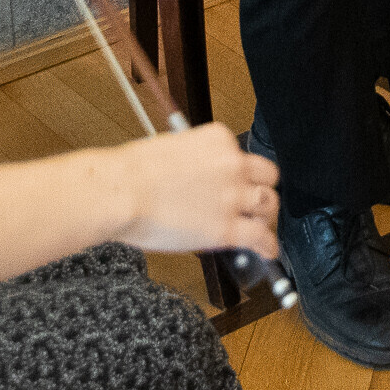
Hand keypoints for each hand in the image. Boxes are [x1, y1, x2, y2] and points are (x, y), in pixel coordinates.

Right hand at [108, 123, 279, 258]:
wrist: (121, 192)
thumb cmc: (133, 172)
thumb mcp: (172, 148)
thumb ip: (195, 161)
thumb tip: (200, 179)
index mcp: (218, 139)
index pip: (242, 154)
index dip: (239, 171)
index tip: (234, 182)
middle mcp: (232, 165)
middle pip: (267, 176)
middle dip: (260, 189)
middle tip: (252, 202)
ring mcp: (232, 197)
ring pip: (268, 204)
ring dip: (264, 215)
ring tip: (259, 225)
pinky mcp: (226, 228)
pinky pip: (259, 237)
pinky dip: (267, 245)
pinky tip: (267, 250)